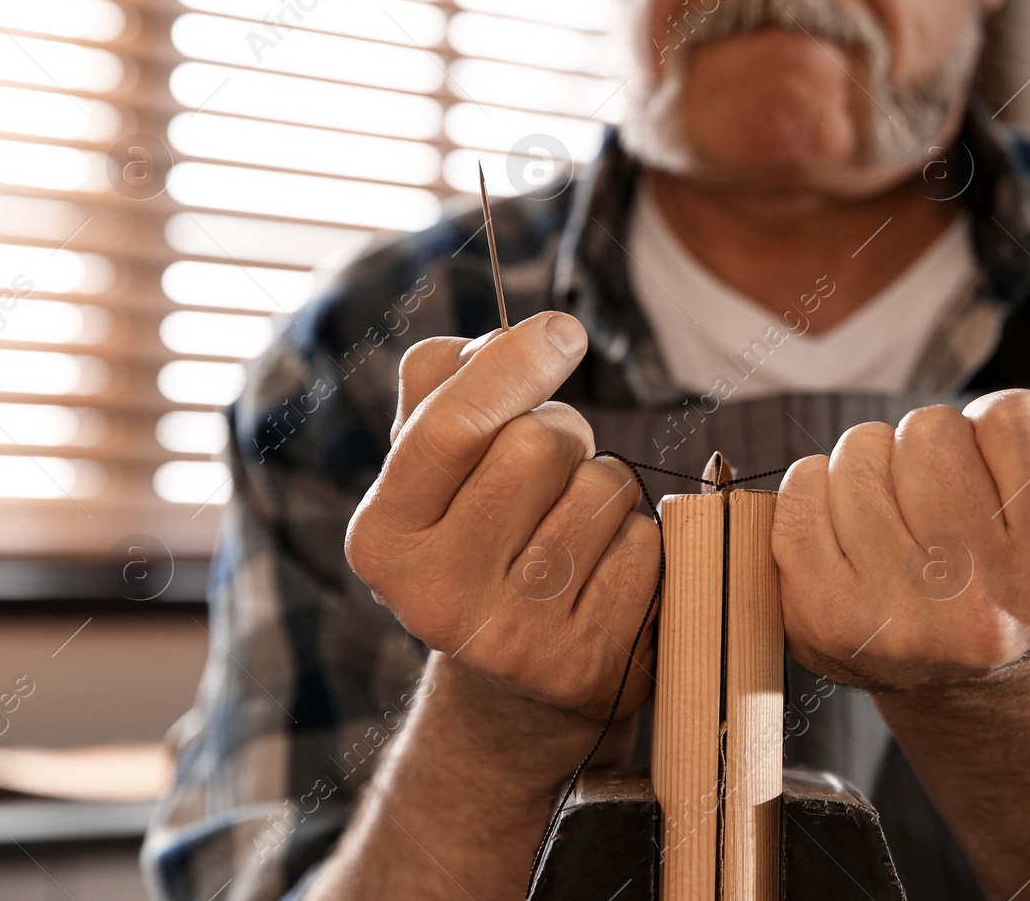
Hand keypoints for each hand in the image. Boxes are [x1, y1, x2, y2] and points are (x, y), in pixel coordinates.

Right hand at [345, 312, 660, 739]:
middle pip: (542, 444)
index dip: (515, 362)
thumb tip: (512, 335)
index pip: (451, 424)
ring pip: (604, 487)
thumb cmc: (475, 549)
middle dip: (564, 437)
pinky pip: (647, 543)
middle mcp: (435, 596)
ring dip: (604, 490)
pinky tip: (603, 577)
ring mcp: (515, 637)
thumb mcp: (430, 481)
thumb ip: (443, 391)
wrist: (509, 700)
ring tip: (572, 533)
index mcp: (382, 538)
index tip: (563, 330)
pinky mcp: (589, 662)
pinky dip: (640, 542)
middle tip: (548, 479)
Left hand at [771, 389, 1029, 691]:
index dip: (1006, 427)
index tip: (1009, 474)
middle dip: (936, 445)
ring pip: (861, 455)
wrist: (970, 671)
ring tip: (905, 519)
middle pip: (930, 432)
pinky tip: (854, 533)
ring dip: (876, 466)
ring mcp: (895, 625)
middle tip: (949, 500)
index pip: (1018, 418)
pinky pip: (799, 492)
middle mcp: (984, 616)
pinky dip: (818, 491)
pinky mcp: (822, 622)